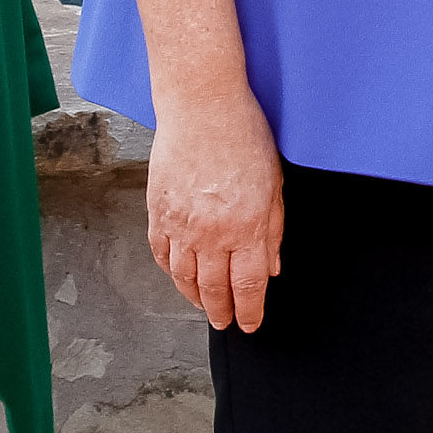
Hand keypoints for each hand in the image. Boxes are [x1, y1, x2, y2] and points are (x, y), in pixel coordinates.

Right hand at [144, 83, 283, 331]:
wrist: (202, 107)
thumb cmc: (245, 136)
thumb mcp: (275, 184)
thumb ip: (273, 231)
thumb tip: (272, 268)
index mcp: (246, 227)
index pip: (249, 285)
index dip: (249, 310)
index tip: (250, 324)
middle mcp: (211, 233)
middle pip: (214, 288)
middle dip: (221, 311)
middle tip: (226, 322)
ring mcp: (180, 225)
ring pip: (184, 277)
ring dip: (194, 297)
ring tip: (204, 305)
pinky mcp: (157, 213)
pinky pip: (162, 254)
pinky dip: (171, 271)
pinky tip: (179, 276)